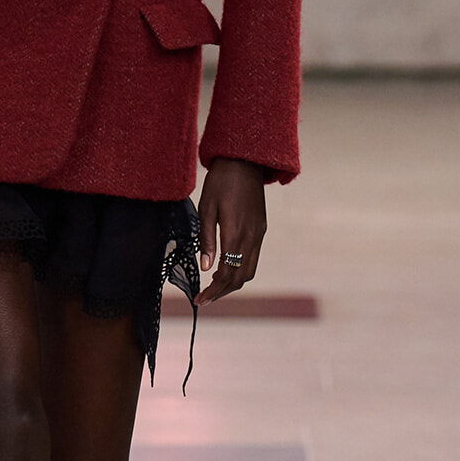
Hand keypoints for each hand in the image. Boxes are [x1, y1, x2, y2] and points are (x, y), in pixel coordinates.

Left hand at [197, 157, 265, 304]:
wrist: (245, 161)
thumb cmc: (220, 182)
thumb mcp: (206, 208)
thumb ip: (207, 239)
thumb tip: (206, 267)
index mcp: (235, 233)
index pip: (226, 273)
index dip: (213, 290)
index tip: (199, 299)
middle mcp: (251, 237)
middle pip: (240, 277)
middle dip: (222, 291)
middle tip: (204, 299)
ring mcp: (259, 233)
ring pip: (249, 270)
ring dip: (232, 283)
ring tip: (214, 287)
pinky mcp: (261, 228)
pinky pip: (253, 257)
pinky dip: (240, 269)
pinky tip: (226, 268)